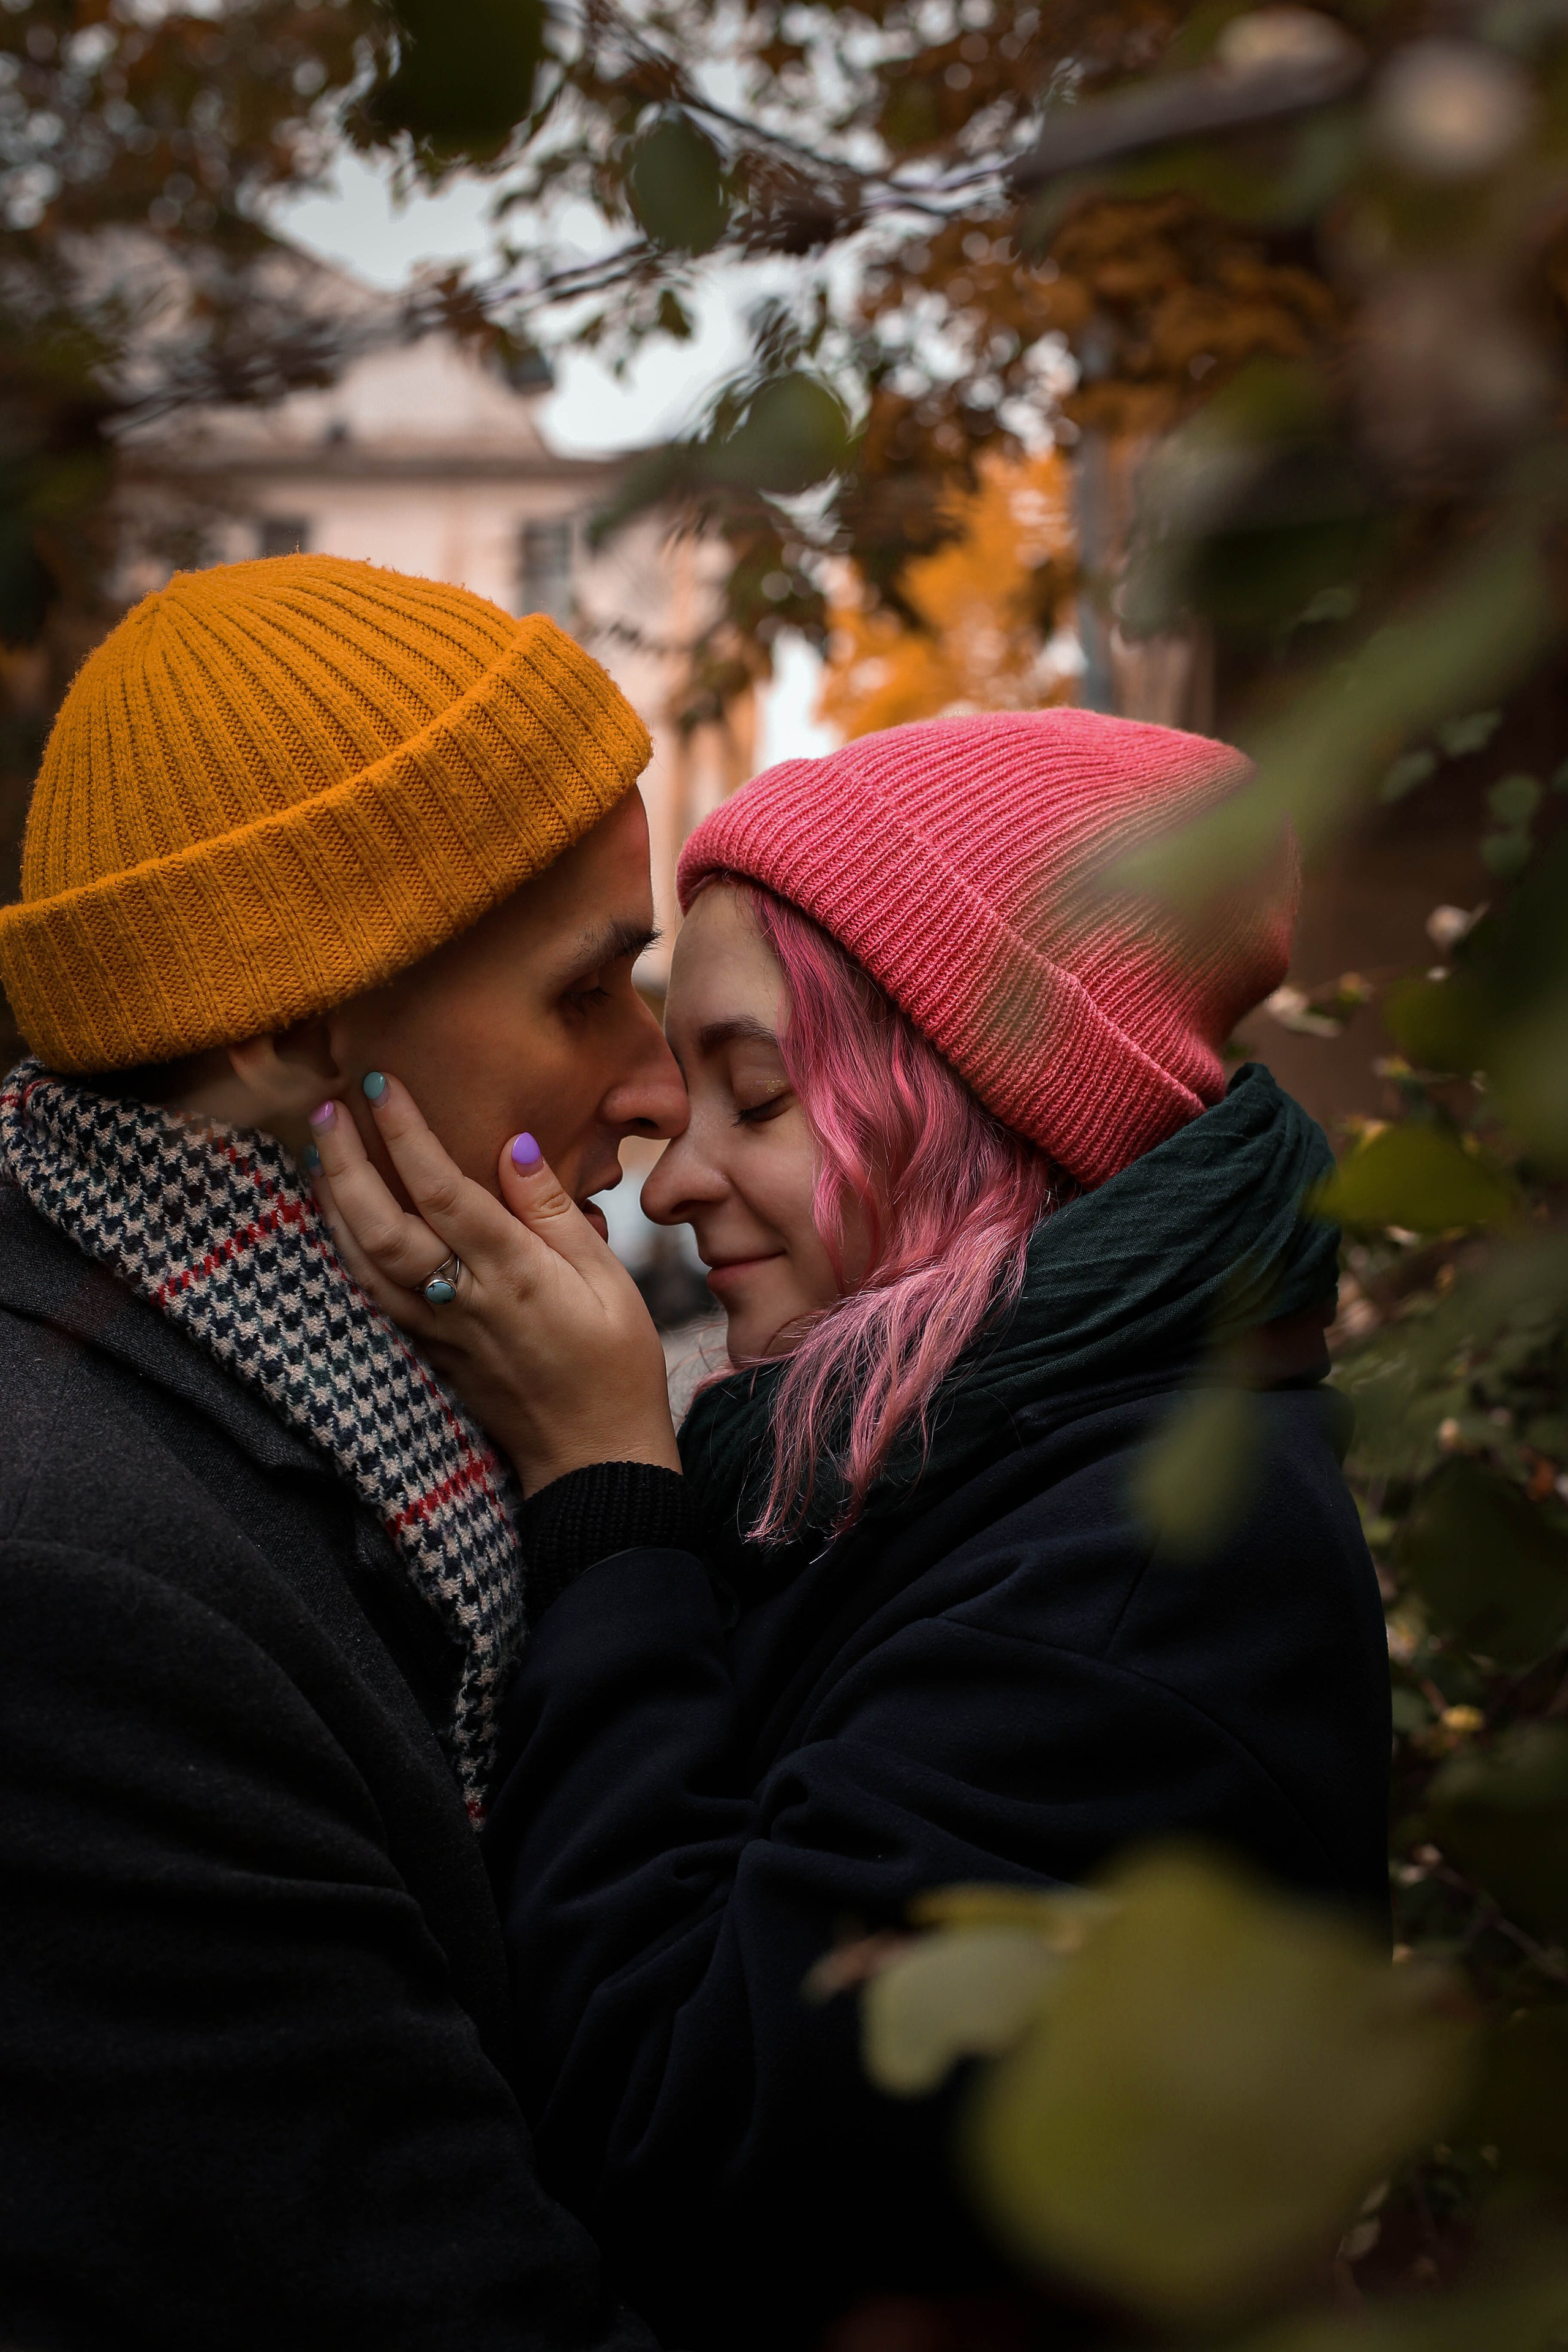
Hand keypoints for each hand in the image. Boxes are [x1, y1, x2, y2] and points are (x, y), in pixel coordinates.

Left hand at [306, 1076, 680, 1496]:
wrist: (592, 1457)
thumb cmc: (615, 1362)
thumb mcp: (607, 1279)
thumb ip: (554, 1212)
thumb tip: (514, 1146)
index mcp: (512, 1275)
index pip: (445, 1193)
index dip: (408, 1135)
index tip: (381, 1085)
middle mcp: (462, 1300)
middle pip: (382, 1227)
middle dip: (346, 1163)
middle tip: (326, 1107)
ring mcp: (436, 1330)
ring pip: (363, 1262)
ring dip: (332, 1203)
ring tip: (317, 1149)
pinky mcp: (427, 1351)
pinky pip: (370, 1295)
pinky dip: (343, 1250)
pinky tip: (334, 1219)